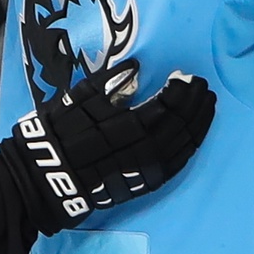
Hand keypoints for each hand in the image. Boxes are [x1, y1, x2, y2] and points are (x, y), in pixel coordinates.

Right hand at [0, 63, 217, 231]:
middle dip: (195, 105)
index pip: (167, 106)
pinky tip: (195, 136)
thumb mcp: (77, 99)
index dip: (181, 90)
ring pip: (182, 146)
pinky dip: (189, 148)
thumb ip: (109, 84)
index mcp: (128, 126)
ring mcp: (145, 170)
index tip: (187, 75)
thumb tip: (137, 69)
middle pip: (179, 125)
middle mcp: (143, 150)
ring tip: (207, 106)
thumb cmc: (58, 132)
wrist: (45, 177)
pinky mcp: (143, 184)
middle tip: (203, 87)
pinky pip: (175, 166)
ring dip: (199, 125)